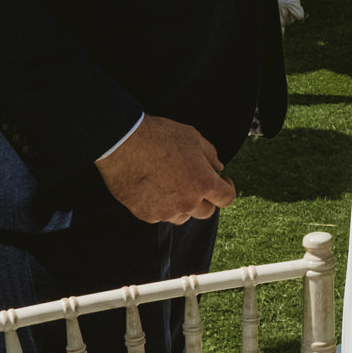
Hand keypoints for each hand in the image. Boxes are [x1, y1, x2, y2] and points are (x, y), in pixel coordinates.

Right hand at [95, 115, 235, 224]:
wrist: (123, 143)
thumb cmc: (160, 136)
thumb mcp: (193, 137)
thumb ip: (211, 155)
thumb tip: (219, 167)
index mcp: (203, 183)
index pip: (227, 198)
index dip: (228, 189)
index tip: (223, 181)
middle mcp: (187, 202)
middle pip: (206, 212)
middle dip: (206, 199)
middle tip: (197, 184)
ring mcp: (165, 211)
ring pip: (182, 216)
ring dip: (183, 205)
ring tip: (173, 185)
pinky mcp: (145, 215)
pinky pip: (160, 216)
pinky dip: (161, 206)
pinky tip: (154, 188)